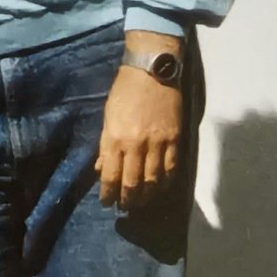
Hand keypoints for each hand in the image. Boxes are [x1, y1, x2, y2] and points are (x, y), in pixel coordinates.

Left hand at [97, 38, 183, 210]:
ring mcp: (158, 143)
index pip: (111, 176)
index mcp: (116, 139)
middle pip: (133, 183)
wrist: (152, 70)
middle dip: (128, 200)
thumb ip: (105, 145)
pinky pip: (171, 168)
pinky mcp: (174, 138)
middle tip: (125, 206)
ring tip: (142, 202)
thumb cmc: (124, 91)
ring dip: (147, 196)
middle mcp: (136, 145)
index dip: (108, 194)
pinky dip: (166, 182)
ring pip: (153, 180)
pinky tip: (161, 187)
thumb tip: (102, 169)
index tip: (107, 203)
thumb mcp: (108, 117)